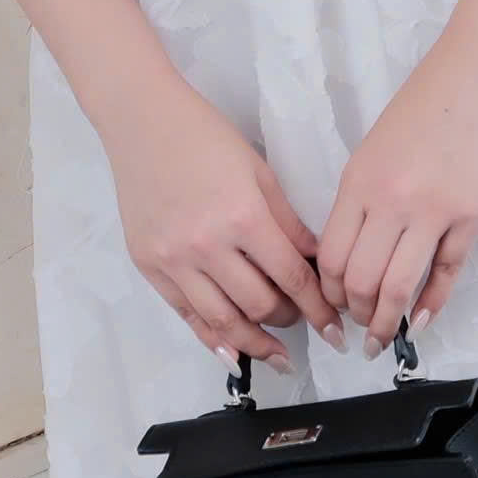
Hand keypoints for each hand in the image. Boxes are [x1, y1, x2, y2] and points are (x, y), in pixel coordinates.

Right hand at [106, 77, 347, 370]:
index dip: (318, 308)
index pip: (292, 278)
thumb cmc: (205, 137)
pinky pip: (186, 315)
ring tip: (277, 355)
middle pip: (259, 304)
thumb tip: (316, 262)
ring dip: (255, 343)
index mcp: (244, 216)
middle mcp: (208, 246)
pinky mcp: (149, 267)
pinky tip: (233, 350)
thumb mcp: (259, 172)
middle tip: (303, 322)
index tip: (334, 328)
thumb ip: (288, 222)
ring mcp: (174, 260)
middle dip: (289, 319)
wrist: (143, 122)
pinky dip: (212, 338)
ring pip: (222, 321)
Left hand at [317, 36, 477, 355]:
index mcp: (359, 182)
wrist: (475, 78)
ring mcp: (434, 211)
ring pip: (400, 287)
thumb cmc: (421, 110)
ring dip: (388, 322)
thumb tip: (352, 259)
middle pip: (361, 281)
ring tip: (386, 335)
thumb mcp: (372, 152)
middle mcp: (391, 201)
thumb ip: (360, 202)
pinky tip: (422, 319)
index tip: (334, 307)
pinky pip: (446, 274)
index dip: (329, 294)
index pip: (332, 258)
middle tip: (360, 328)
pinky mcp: (472, 217)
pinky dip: (431, 304)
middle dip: (357, 315)